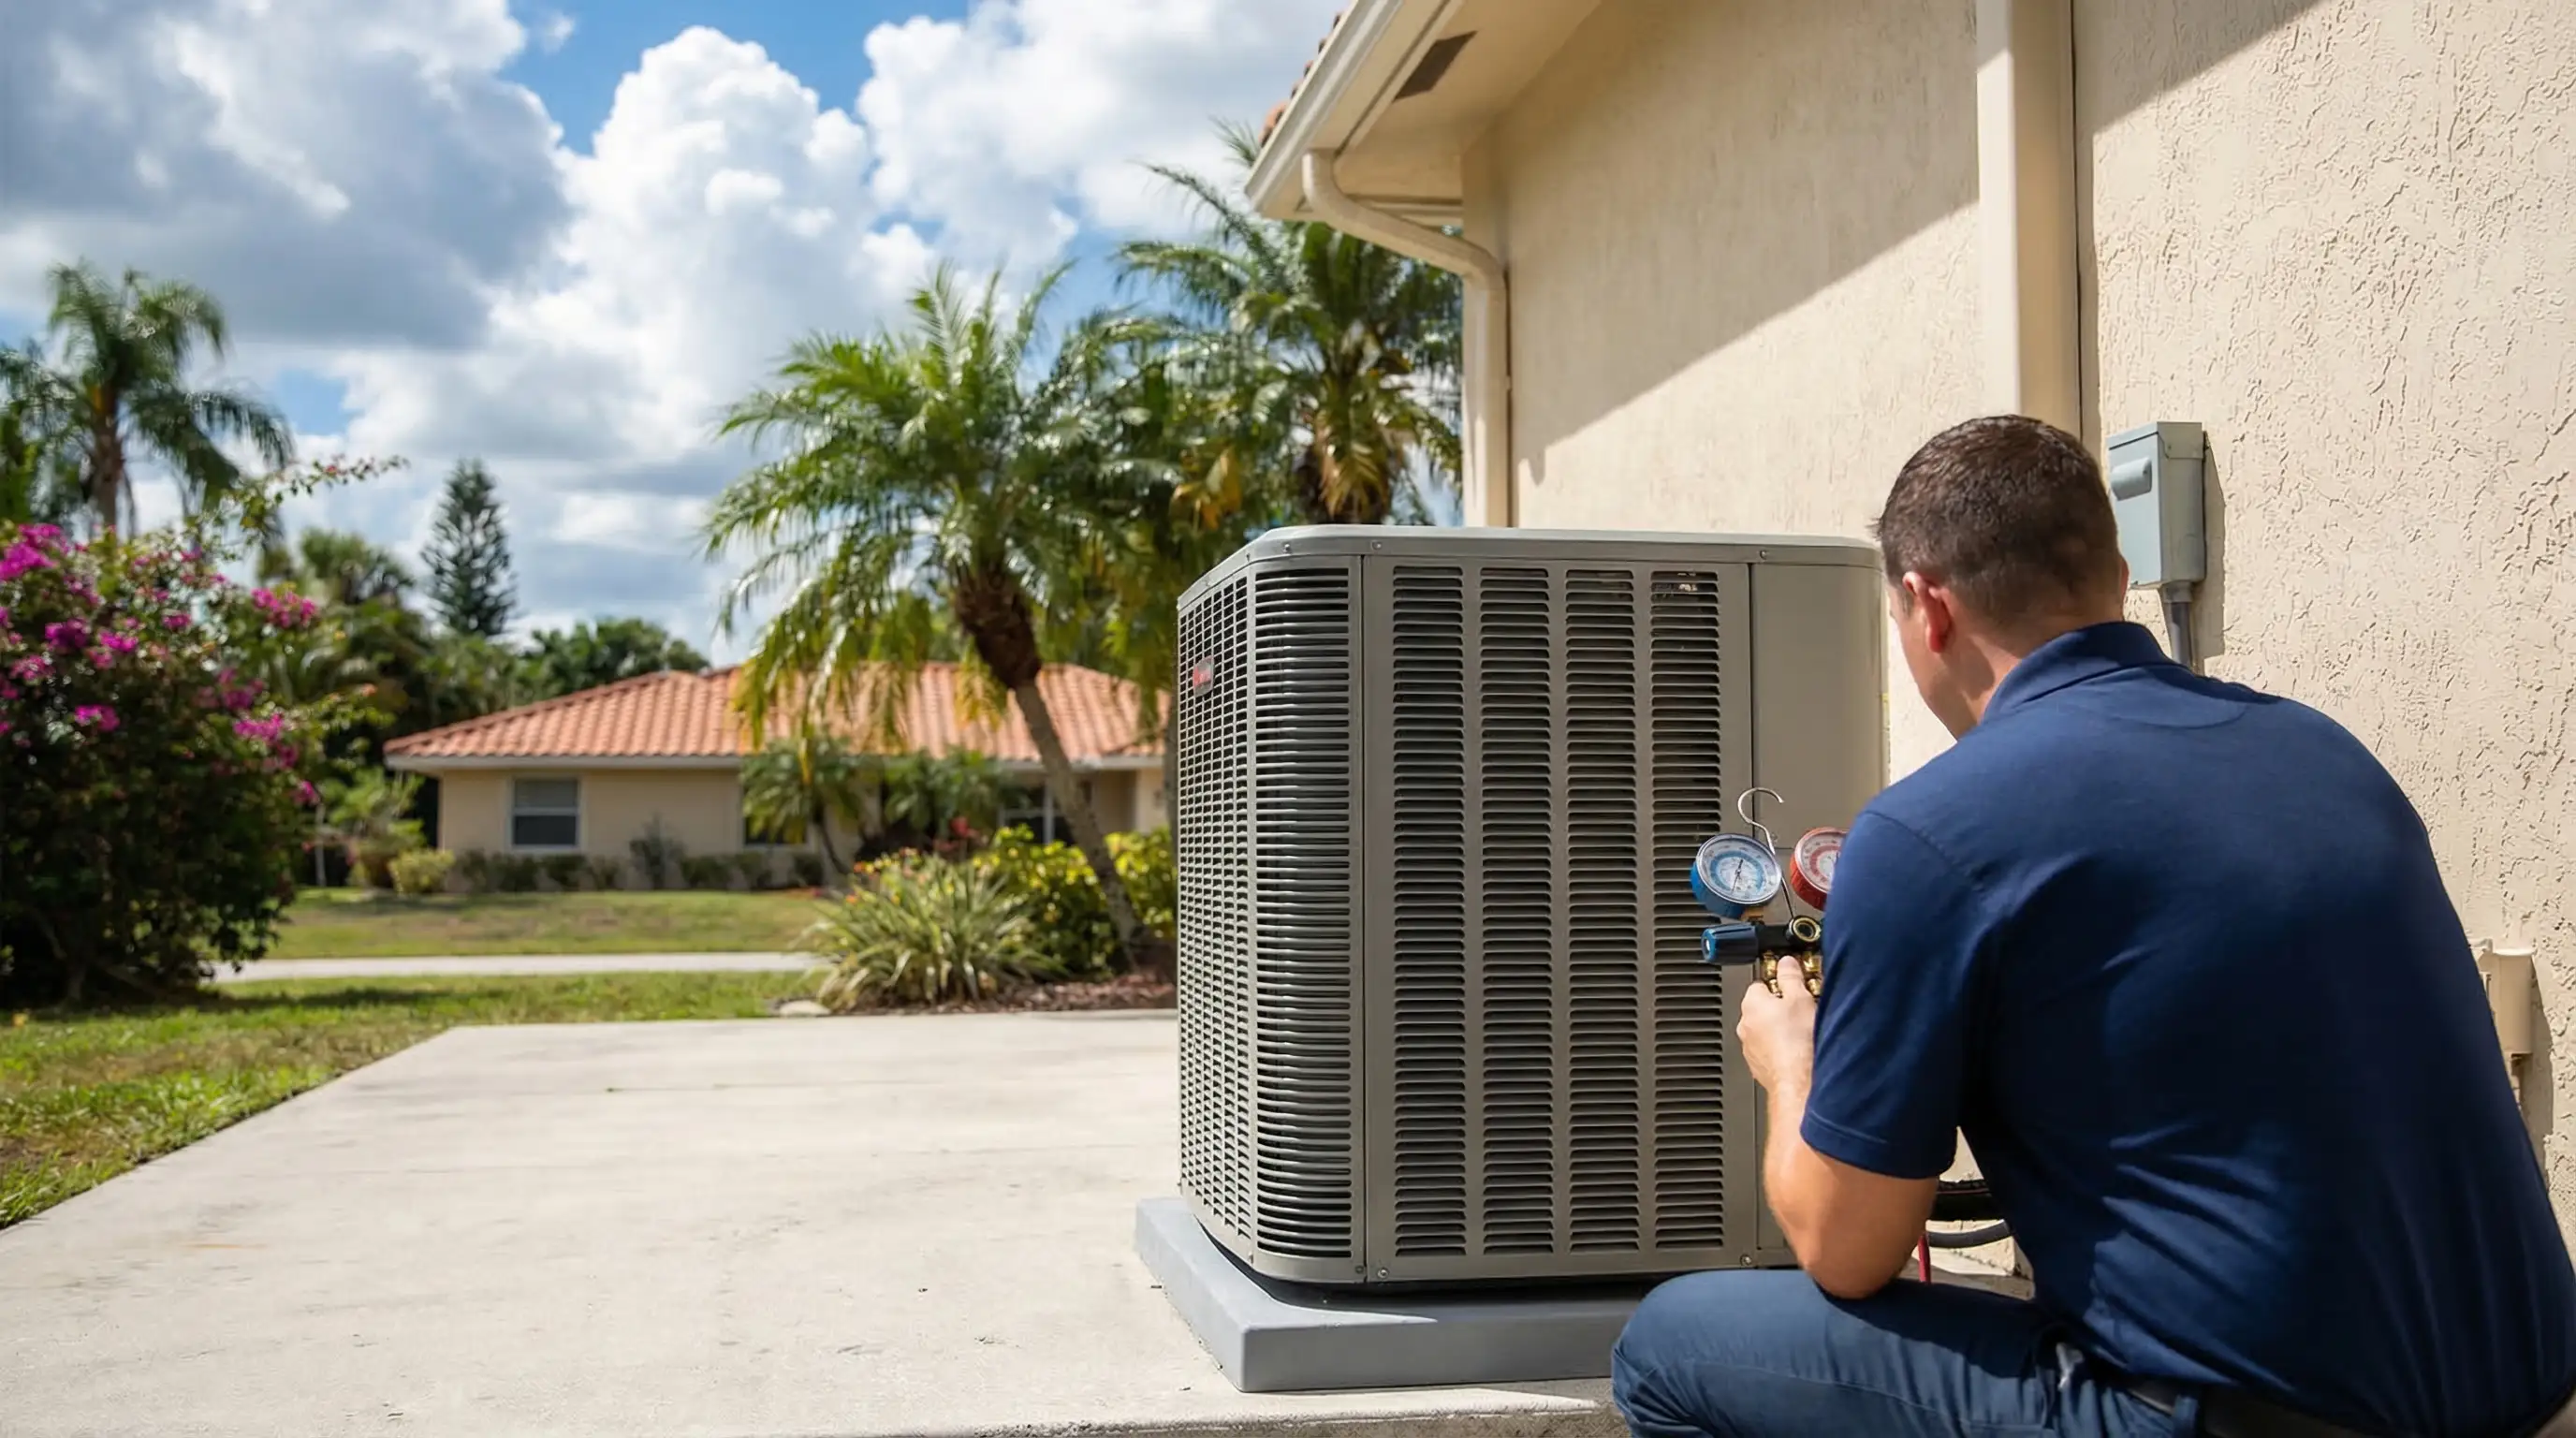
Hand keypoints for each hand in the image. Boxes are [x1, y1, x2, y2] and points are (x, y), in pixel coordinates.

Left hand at [1737, 960, 1816, 1096]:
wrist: (1798, 1082)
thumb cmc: (1798, 1043)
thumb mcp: (1800, 998)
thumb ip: (1790, 976)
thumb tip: (1786, 963)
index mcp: (1751, 1004)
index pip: (1760, 984)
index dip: (1780, 984)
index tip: (1794, 987)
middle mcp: (1745, 1025)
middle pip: (1762, 1007)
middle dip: (1781, 1007)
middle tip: (1802, 1009)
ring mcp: (1750, 1047)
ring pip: (1765, 1031)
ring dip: (1780, 1030)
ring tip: (1802, 1032)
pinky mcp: (1759, 1066)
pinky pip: (1769, 1051)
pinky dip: (1781, 1049)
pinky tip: (1798, 1051)